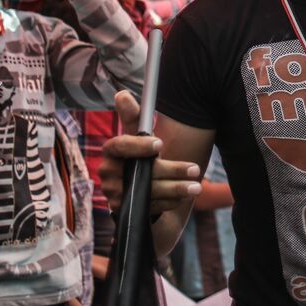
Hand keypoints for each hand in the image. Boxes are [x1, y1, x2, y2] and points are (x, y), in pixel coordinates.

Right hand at [99, 90, 203, 215]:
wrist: (138, 192)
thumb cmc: (139, 157)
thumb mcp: (138, 137)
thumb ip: (133, 117)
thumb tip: (122, 94)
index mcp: (110, 153)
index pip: (119, 146)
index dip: (138, 145)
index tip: (160, 143)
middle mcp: (109, 175)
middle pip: (141, 174)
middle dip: (171, 171)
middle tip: (195, 169)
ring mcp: (116, 196)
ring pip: (149, 193)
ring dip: (176, 189)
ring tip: (197, 186)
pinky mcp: (126, 212)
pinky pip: (150, 207)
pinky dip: (170, 202)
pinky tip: (185, 195)